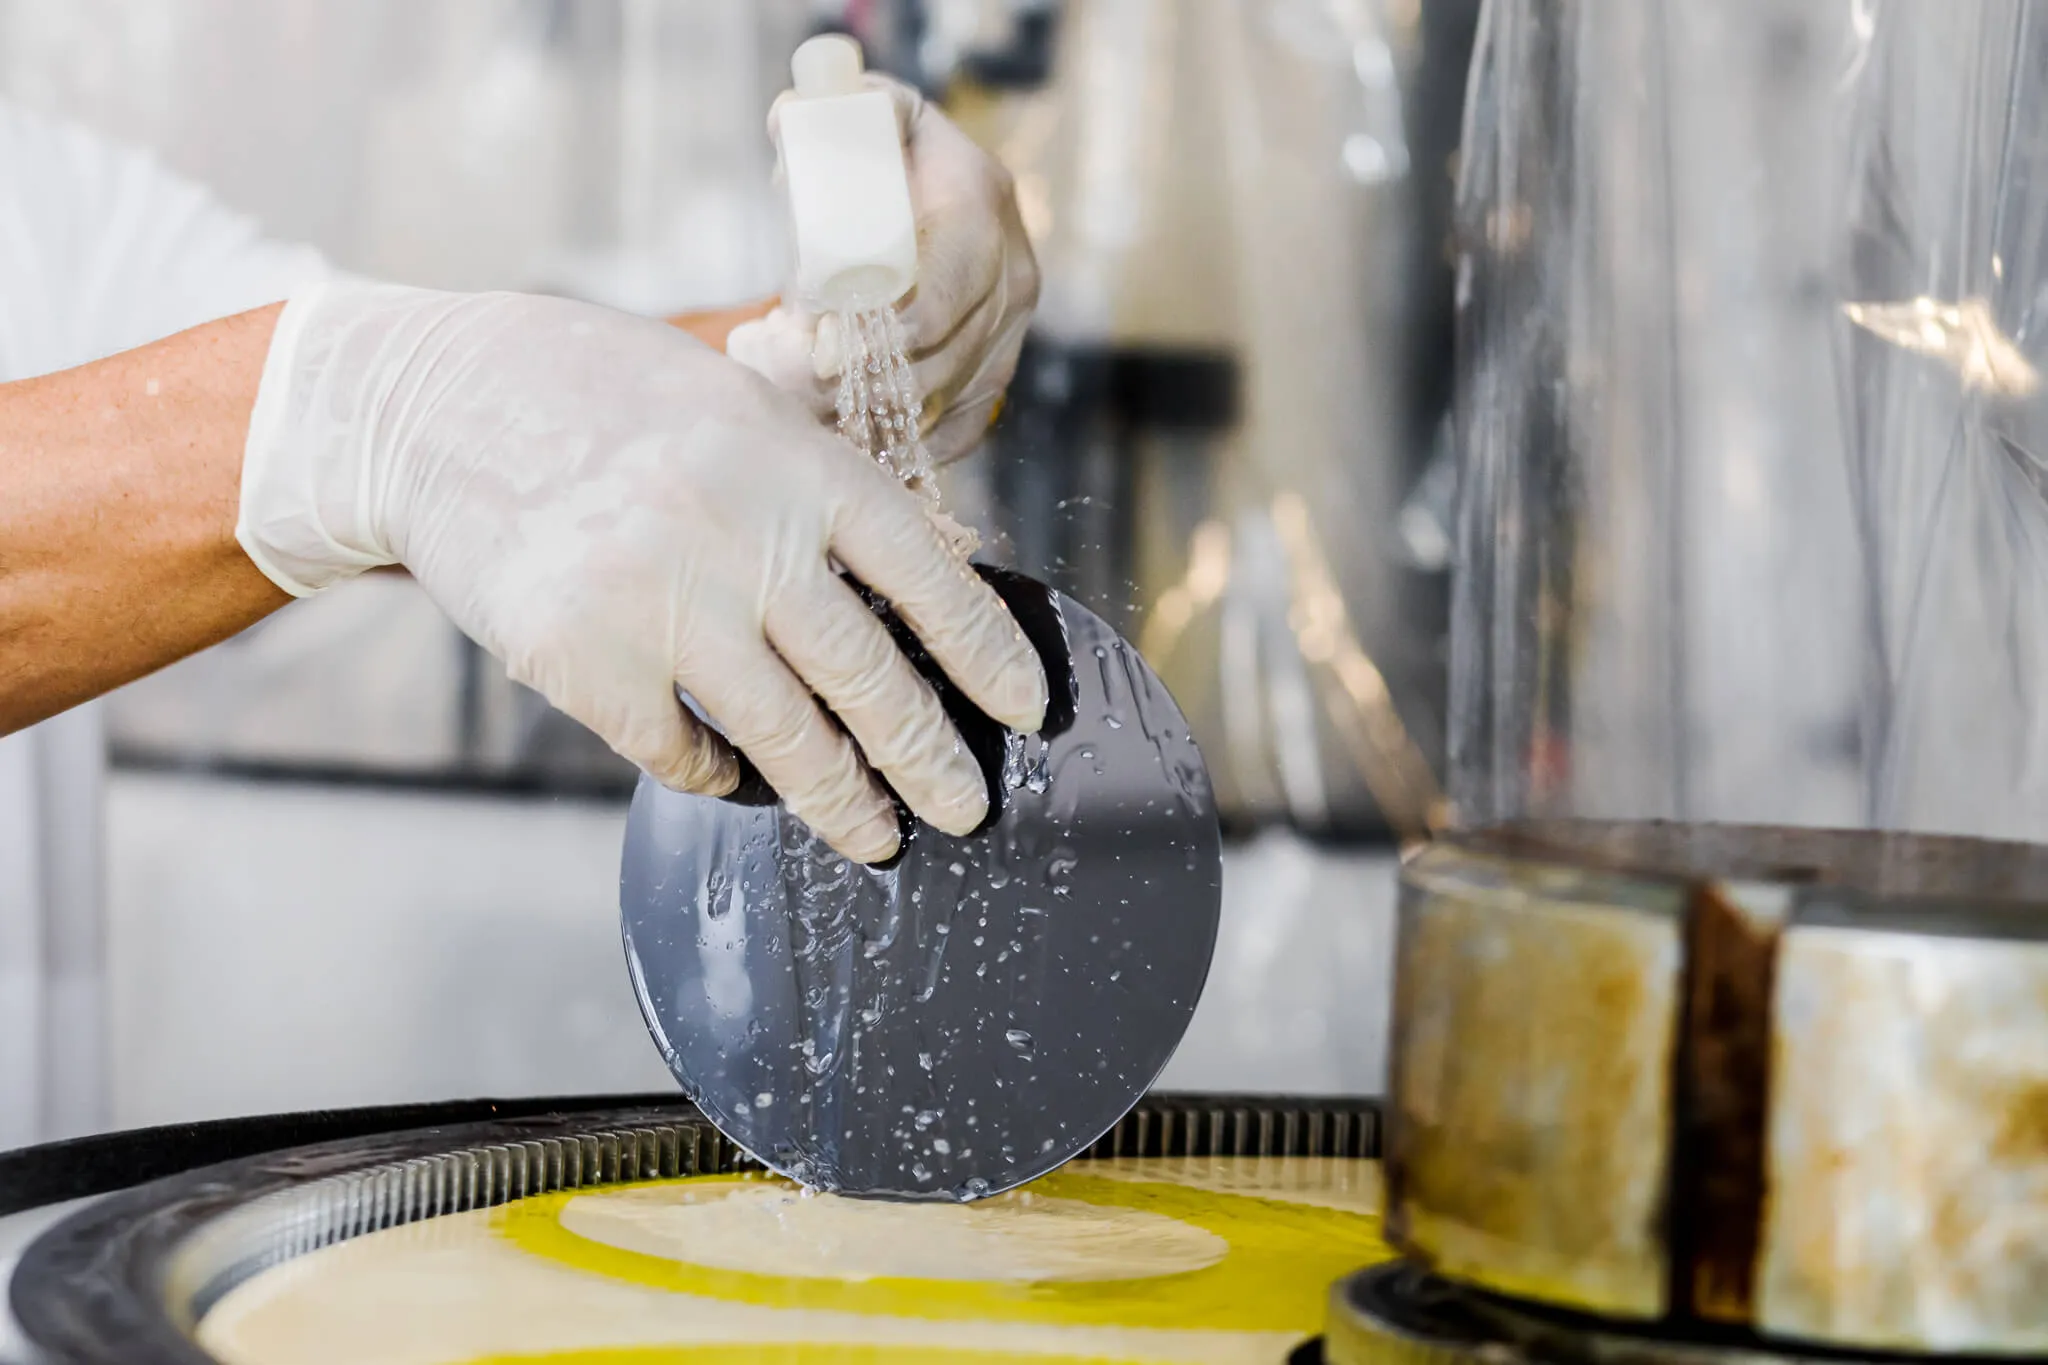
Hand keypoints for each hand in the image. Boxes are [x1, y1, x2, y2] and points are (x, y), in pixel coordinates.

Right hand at [237, 283, 1047, 862]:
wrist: (438, 405)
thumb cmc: (610, 403)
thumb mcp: (739, 409)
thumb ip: (824, 492)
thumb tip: (938, 577)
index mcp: (794, 463)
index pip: (925, 575)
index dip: (986, 653)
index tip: (1025, 711)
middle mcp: (738, 534)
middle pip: (869, 677)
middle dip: (929, 760)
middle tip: (967, 809)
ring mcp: (657, 602)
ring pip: (784, 737)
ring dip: (843, 801)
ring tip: (878, 838)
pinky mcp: (581, 660)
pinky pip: (680, 751)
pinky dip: (718, 777)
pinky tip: (736, 779)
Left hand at [727, 77, 1038, 464]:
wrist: (930, 178)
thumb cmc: (882, 148)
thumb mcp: (864, 115)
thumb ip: (827, 115)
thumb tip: (786, 124)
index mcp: (979, 201)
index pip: (950, 287)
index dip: (898, 331)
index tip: (833, 349)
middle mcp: (1013, 266)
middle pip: (949, 352)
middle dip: (874, 385)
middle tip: (805, 395)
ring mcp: (1014, 321)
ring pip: (954, 392)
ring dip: (886, 418)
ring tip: (820, 424)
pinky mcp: (1003, 361)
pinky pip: (973, 421)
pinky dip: (923, 443)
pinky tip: (876, 451)